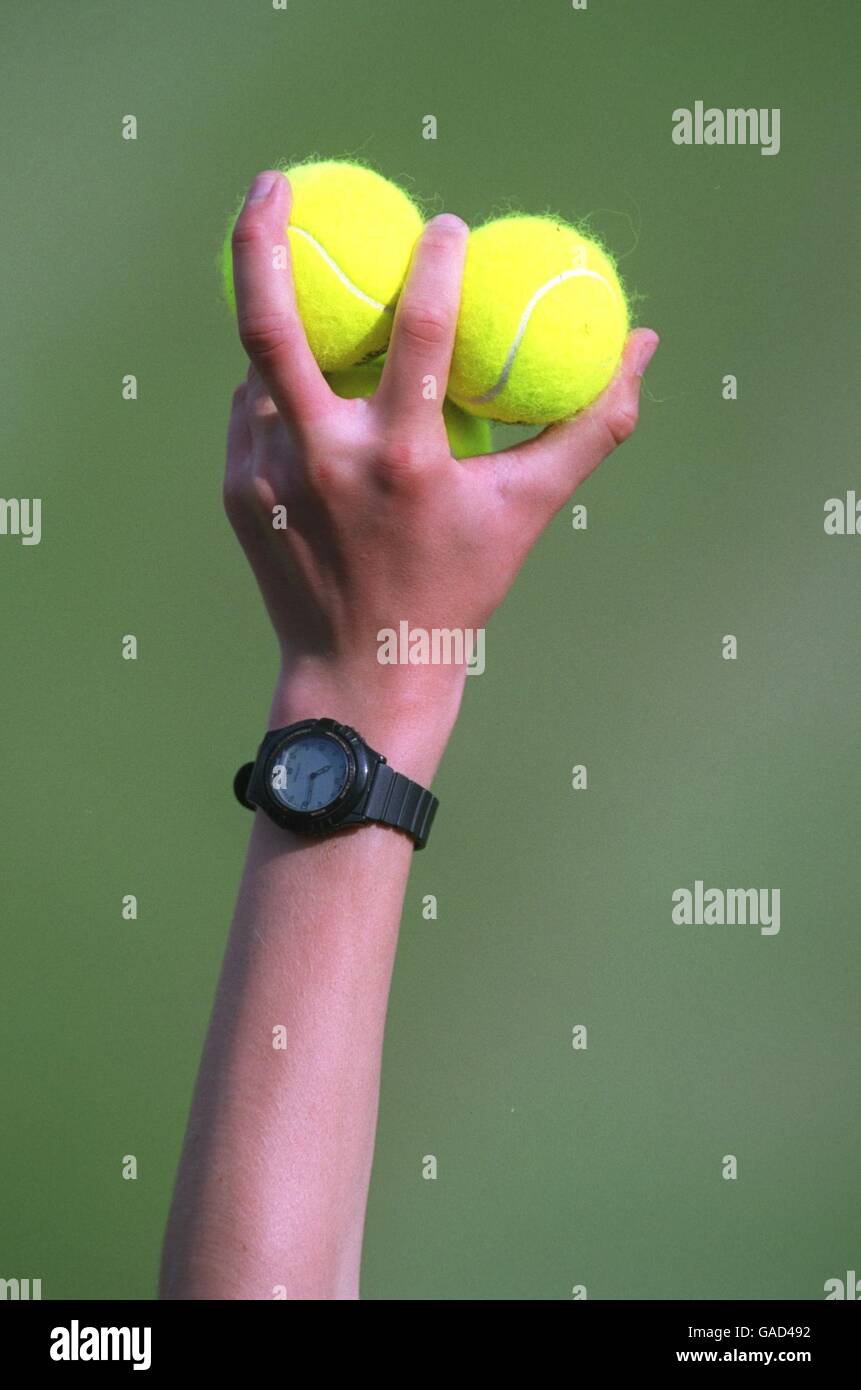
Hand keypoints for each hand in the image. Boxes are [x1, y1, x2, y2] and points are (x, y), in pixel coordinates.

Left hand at [224, 170, 657, 762]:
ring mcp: (269, 476)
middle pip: (271, 324)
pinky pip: (253, 412)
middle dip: (262, 236)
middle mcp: (325, 460)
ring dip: (286, 324)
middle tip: (277, 181)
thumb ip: (590, 425)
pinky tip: (302, 390)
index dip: (435, 261)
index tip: (445, 224)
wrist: (365, 673)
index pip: (418, 327)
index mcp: (405, 459)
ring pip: (260, 366)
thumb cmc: (458, 589)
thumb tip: (644, 344)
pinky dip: (277, 389)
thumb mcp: (530, 511)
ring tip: (309, 295)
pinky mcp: (239, 491)